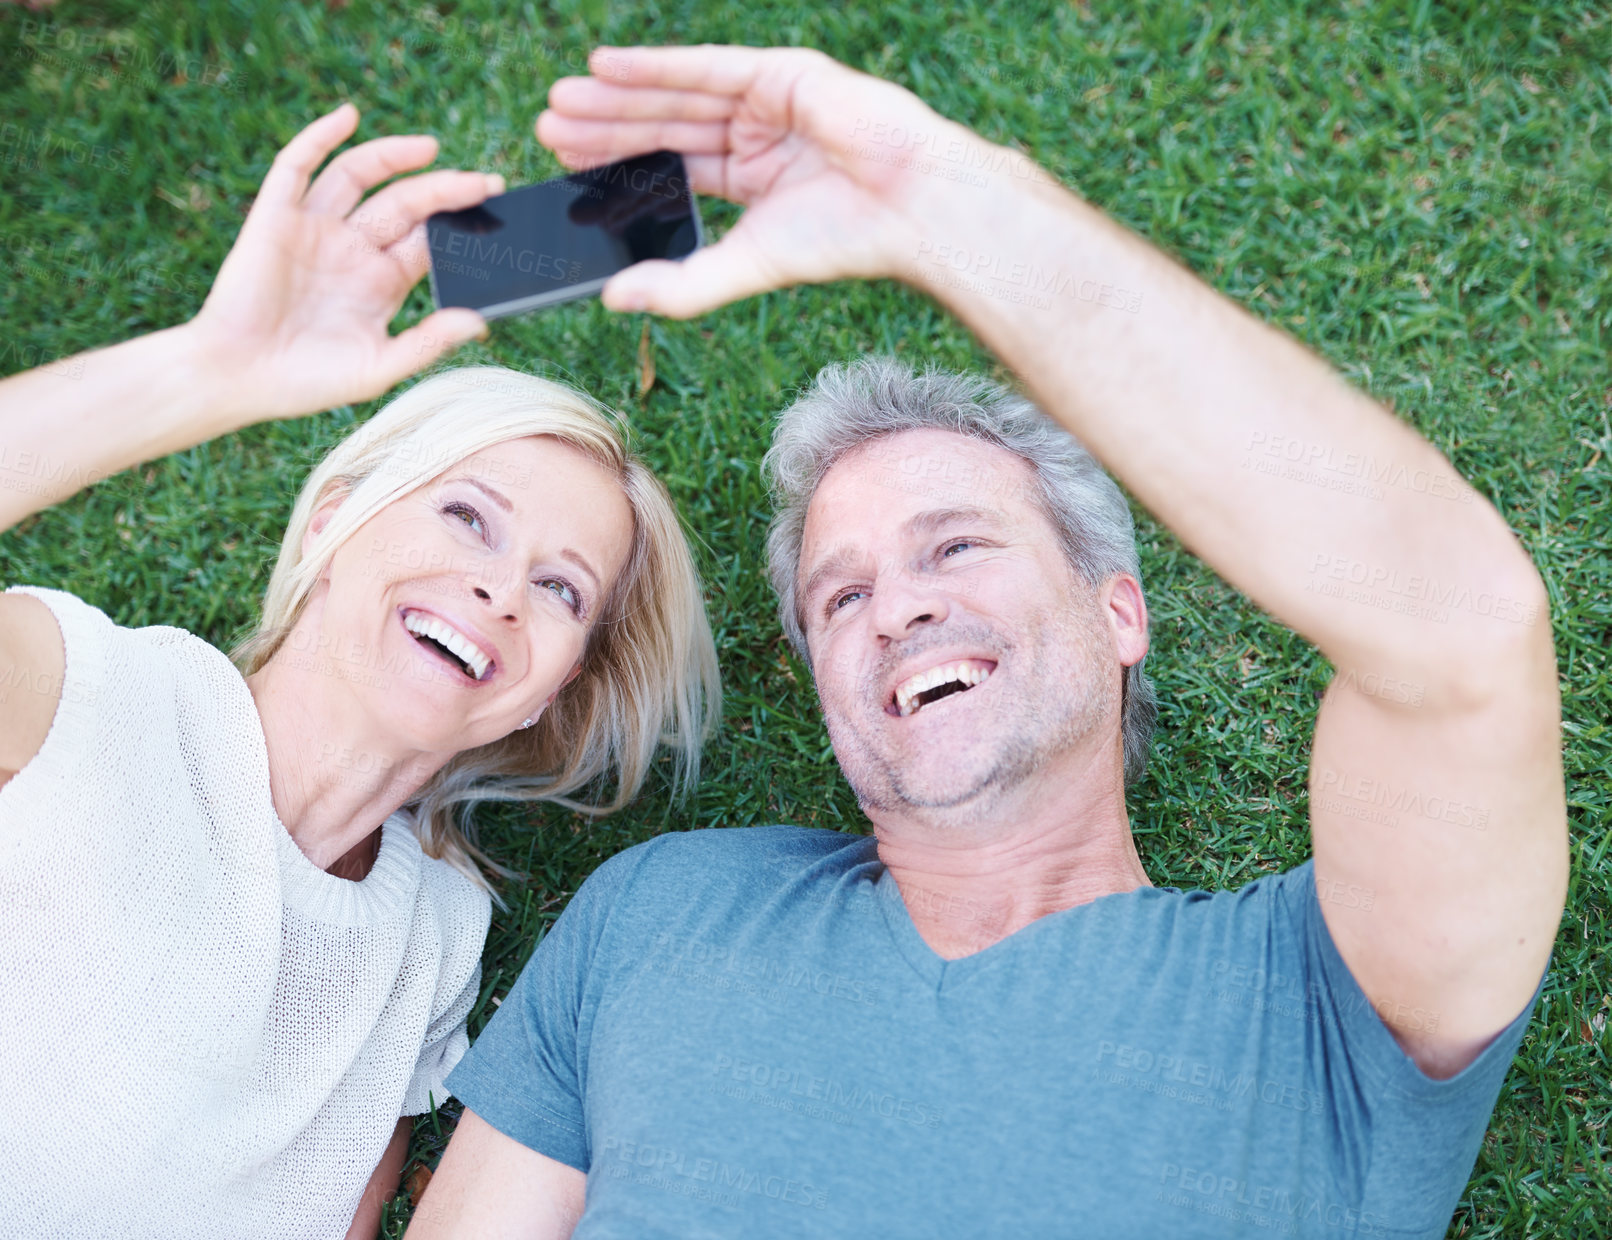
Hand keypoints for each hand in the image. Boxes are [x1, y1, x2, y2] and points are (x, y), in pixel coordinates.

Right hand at [187, 103, 502, 423]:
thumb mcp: (379, 367)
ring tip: (430, 148)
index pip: (427, 240)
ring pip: (358, 176)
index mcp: (381, 281)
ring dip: (392, 155)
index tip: (494, 211)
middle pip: (403, 204)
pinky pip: (298, 165)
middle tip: (484, 181)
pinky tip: (349, 116)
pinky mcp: (275, 217)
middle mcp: (351, 249)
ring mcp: (314, 229)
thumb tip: (482, 322)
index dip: (459, 222)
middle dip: (443, 189)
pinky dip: (321, 137)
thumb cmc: (307, 382)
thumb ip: (429, 342)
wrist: (237, 379)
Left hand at [536, 45, 995, 317]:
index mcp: (750, 180)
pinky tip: (605, 67)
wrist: (909, 207)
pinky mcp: (778, 72)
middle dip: (606, 128)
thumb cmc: (843, 240)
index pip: (671, 169)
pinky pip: (704, 67)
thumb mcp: (747, 266)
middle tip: (546, 129)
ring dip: (617, 97)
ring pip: (676, 97)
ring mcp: (766, 100)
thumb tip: (613, 298)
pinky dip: (654, 66)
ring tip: (560, 102)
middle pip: (664, 128)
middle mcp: (755, 136)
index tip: (566, 168)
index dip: (620, 167)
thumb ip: (683, 283)